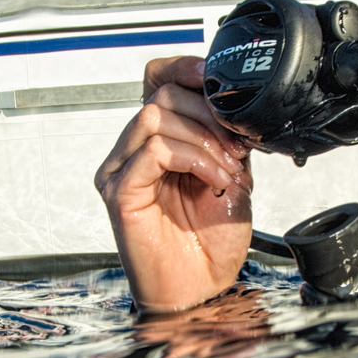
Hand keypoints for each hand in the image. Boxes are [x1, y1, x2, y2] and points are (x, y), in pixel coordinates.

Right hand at [94, 56, 255, 312]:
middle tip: (238, 147)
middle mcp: (133, 152)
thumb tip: (236, 106)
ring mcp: (122, 170)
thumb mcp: (232, 176)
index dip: (184, 69)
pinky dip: (192, 157)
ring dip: (203, 138)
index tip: (218, 79)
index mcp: (158, 141)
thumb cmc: (210, 244)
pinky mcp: (120, 191)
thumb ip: (226, 139)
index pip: (157, 80)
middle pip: (161, 95)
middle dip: (209, 114)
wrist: (202, 288)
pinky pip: (153, 150)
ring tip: (227, 168)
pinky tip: (214, 179)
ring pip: (155, 117)